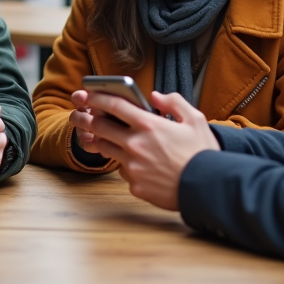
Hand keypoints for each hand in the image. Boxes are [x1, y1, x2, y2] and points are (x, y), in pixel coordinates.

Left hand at [67, 90, 219, 210]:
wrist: (207, 188)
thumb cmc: (202, 153)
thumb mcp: (195, 119)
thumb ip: (174, 103)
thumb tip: (155, 97)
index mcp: (149, 125)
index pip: (115, 106)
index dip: (97, 98)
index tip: (88, 94)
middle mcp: (136, 144)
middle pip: (100, 128)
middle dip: (84, 119)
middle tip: (76, 115)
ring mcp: (133, 166)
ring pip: (106, 150)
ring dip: (97, 141)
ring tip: (92, 136)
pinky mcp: (135, 185)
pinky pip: (123, 171)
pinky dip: (125, 165)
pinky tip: (130, 162)